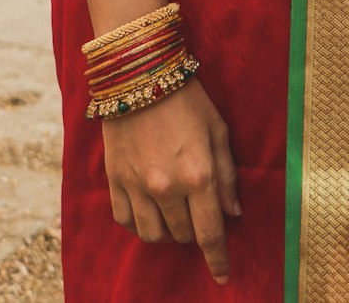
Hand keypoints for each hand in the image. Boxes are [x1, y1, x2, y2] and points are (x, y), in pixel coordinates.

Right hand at [103, 78, 239, 284]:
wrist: (140, 73)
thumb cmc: (187, 98)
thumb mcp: (218, 130)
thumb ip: (227, 175)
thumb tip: (233, 213)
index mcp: (198, 175)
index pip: (210, 234)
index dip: (218, 259)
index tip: (223, 276)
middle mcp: (167, 187)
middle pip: (183, 236)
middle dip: (196, 232)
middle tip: (199, 212)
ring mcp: (137, 186)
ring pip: (153, 236)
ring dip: (168, 232)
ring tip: (175, 214)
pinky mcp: (115, 180)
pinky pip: (126, 221)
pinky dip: (140, 223)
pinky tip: (149, 209)